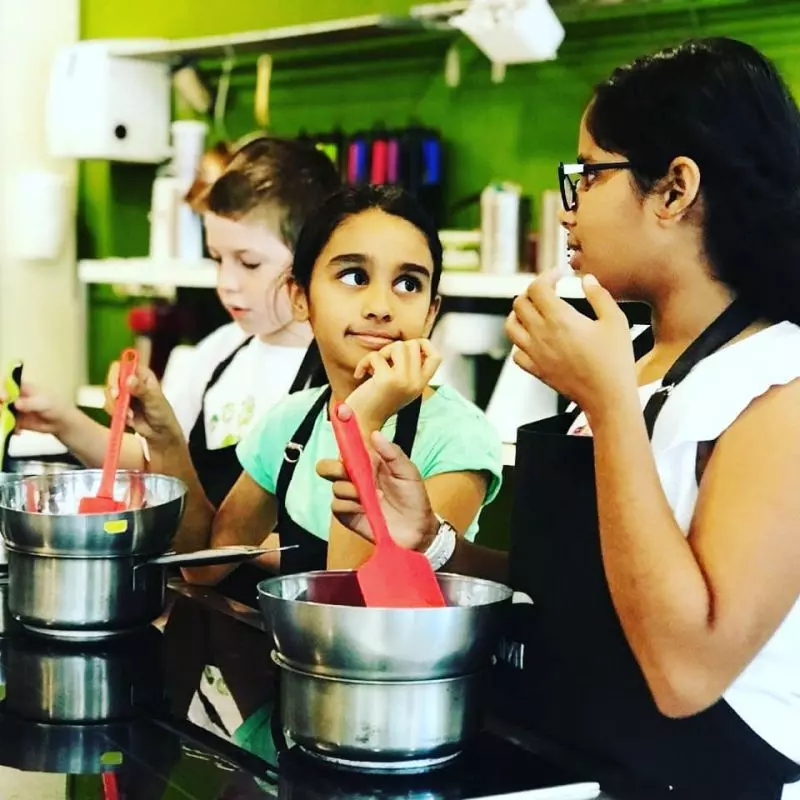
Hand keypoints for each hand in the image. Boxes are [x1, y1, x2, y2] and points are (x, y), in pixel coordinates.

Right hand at [1, 383, 76, 436]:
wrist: (60, 422)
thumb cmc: (54, 406)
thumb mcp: (43, 403)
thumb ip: (30, 403)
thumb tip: (16, 404)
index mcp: (20, 387)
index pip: (5, 384)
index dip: (1, 390)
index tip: (4, 398)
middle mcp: (13, 397)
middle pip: (1, 399)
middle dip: (0, 405)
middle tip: (2, 411)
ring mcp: (12, 409)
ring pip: (1, 411)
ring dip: (2, 417)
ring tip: (11, 423)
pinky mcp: (13, 421)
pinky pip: (5, 423)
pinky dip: (8, 427)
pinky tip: (18, 431)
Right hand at [105, 361, 182, 449]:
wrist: (159, 432)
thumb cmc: (162, 413)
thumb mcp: (154, 401)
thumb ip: (142, 390)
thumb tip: (129, 379)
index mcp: (142, 374)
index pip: (122, 366)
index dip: (115, 375)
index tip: (117, 390)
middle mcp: (131, 380)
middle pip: (111, 379)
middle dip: (113, 392)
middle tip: (118, 401)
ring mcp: (123, 393)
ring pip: (108, 393)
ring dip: (115, 406)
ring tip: (130, 415)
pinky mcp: (118, 404)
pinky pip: (108, 406)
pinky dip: (115, 413)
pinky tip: (128, 419)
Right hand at [316, 404, 437, 551]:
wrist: (418, 530)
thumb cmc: (414, 498)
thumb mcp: (408, 472)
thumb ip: (393, 453)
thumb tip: (375, 434)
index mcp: (368, 463)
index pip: (348, 445)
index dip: (342, 429)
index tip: (340, 413)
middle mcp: (355, 478)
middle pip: (327, 467)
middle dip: (334, 468)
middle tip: (350, 474)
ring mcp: (350, 497)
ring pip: (334, 487)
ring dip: (352, 492)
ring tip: (374, 498)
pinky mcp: (348, 515)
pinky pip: (337, 507)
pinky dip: (350, 507)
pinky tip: (366, 510)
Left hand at [345, 339, 440, 426]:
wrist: (362, 424)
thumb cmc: (377, 402)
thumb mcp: (402, 386)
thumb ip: (410, 369)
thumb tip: (412, 345)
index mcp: (421, 385)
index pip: (436, 356)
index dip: (423, 346)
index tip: (406, 352)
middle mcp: (416, 383)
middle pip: (414, 345)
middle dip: (395, 348)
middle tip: (384, 362)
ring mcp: (403, 381)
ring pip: (398, 346)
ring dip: (382, 353)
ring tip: (374, 368)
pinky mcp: (386, 380)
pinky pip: (376, 356)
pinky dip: (364, 363)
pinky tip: (360, 375)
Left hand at [506, 273, 637, 416]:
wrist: (607, 397)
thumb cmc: (614, 360)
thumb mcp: (615, 321)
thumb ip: (599, 295)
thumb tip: (587, 280)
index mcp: (559, 318)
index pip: (537, 288)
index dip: (546, 276)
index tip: (558, 276)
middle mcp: (541, 334)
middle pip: (519, 303)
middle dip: (531, 292)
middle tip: (546, 292)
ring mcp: (535, 354)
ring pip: (511, 327)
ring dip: (519, 315)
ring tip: (533, 312)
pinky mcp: (536, 370)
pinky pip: (516, 353)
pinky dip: (520, 343)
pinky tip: (534, 340)